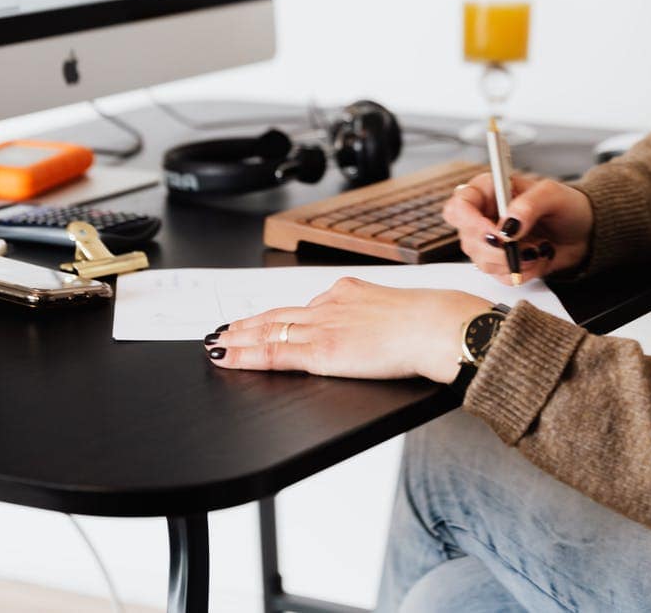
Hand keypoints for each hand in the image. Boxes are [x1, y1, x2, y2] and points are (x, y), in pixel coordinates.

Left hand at [205, 277, 491, 383]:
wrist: (434, 326)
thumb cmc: (427, 323)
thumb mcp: (392, 309)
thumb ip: (369, 314)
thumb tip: (359, 326)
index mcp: (346, 292)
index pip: (300, 307)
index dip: (273, 316)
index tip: (254, 320)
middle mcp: (328, 305)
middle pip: (276, 316)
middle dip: (246, 325)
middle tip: (220, 331)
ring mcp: (321, 327)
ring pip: (268, 332)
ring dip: (238, 339)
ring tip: (216, 345)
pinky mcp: (320, 351)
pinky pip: (274, 354)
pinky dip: (245, 355)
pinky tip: (226, 357)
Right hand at [441, 170, 593, 282]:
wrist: (585, 233)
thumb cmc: (568, 205)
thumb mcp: (552, 194)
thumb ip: (528, 205)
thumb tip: (508, 225)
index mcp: (489, 191)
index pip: (459, 206)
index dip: (470, 222)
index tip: (495, 233)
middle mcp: (485, 216)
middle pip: (468, 239)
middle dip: (497, 249)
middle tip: (522, 246)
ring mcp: (493, 242)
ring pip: (482, 262)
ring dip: (512, 261)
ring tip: (537, 249)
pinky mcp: (504, 263)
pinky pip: (500, 276)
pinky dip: (521, 272)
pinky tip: (537, 259)